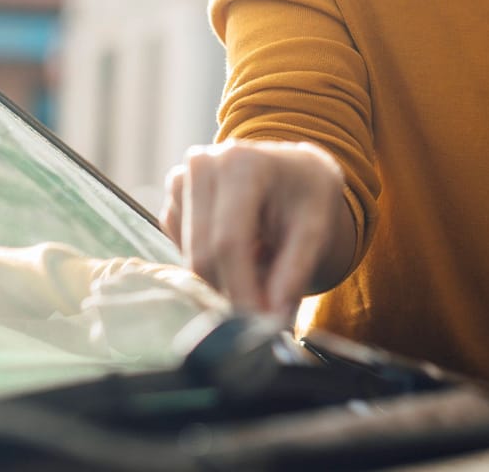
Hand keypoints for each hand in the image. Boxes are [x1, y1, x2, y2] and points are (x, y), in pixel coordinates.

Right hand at [161, 139, 353, 317]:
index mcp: (241, 164)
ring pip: (190, 258)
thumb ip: (294, 273)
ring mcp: (181, 180)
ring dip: (222, 282)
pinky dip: (211, 266)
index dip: (242, 289)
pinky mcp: (172, 199)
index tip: (259, 324)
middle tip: (260, 320)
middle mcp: (203, 166)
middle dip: (231, 294)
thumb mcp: (316, 228)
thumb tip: (273, 320)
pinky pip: (183, 251)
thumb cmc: (306, 194)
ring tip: (261, 272)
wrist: (293, 170)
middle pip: (203, 254)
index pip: (229, 241)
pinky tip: (239, 253)